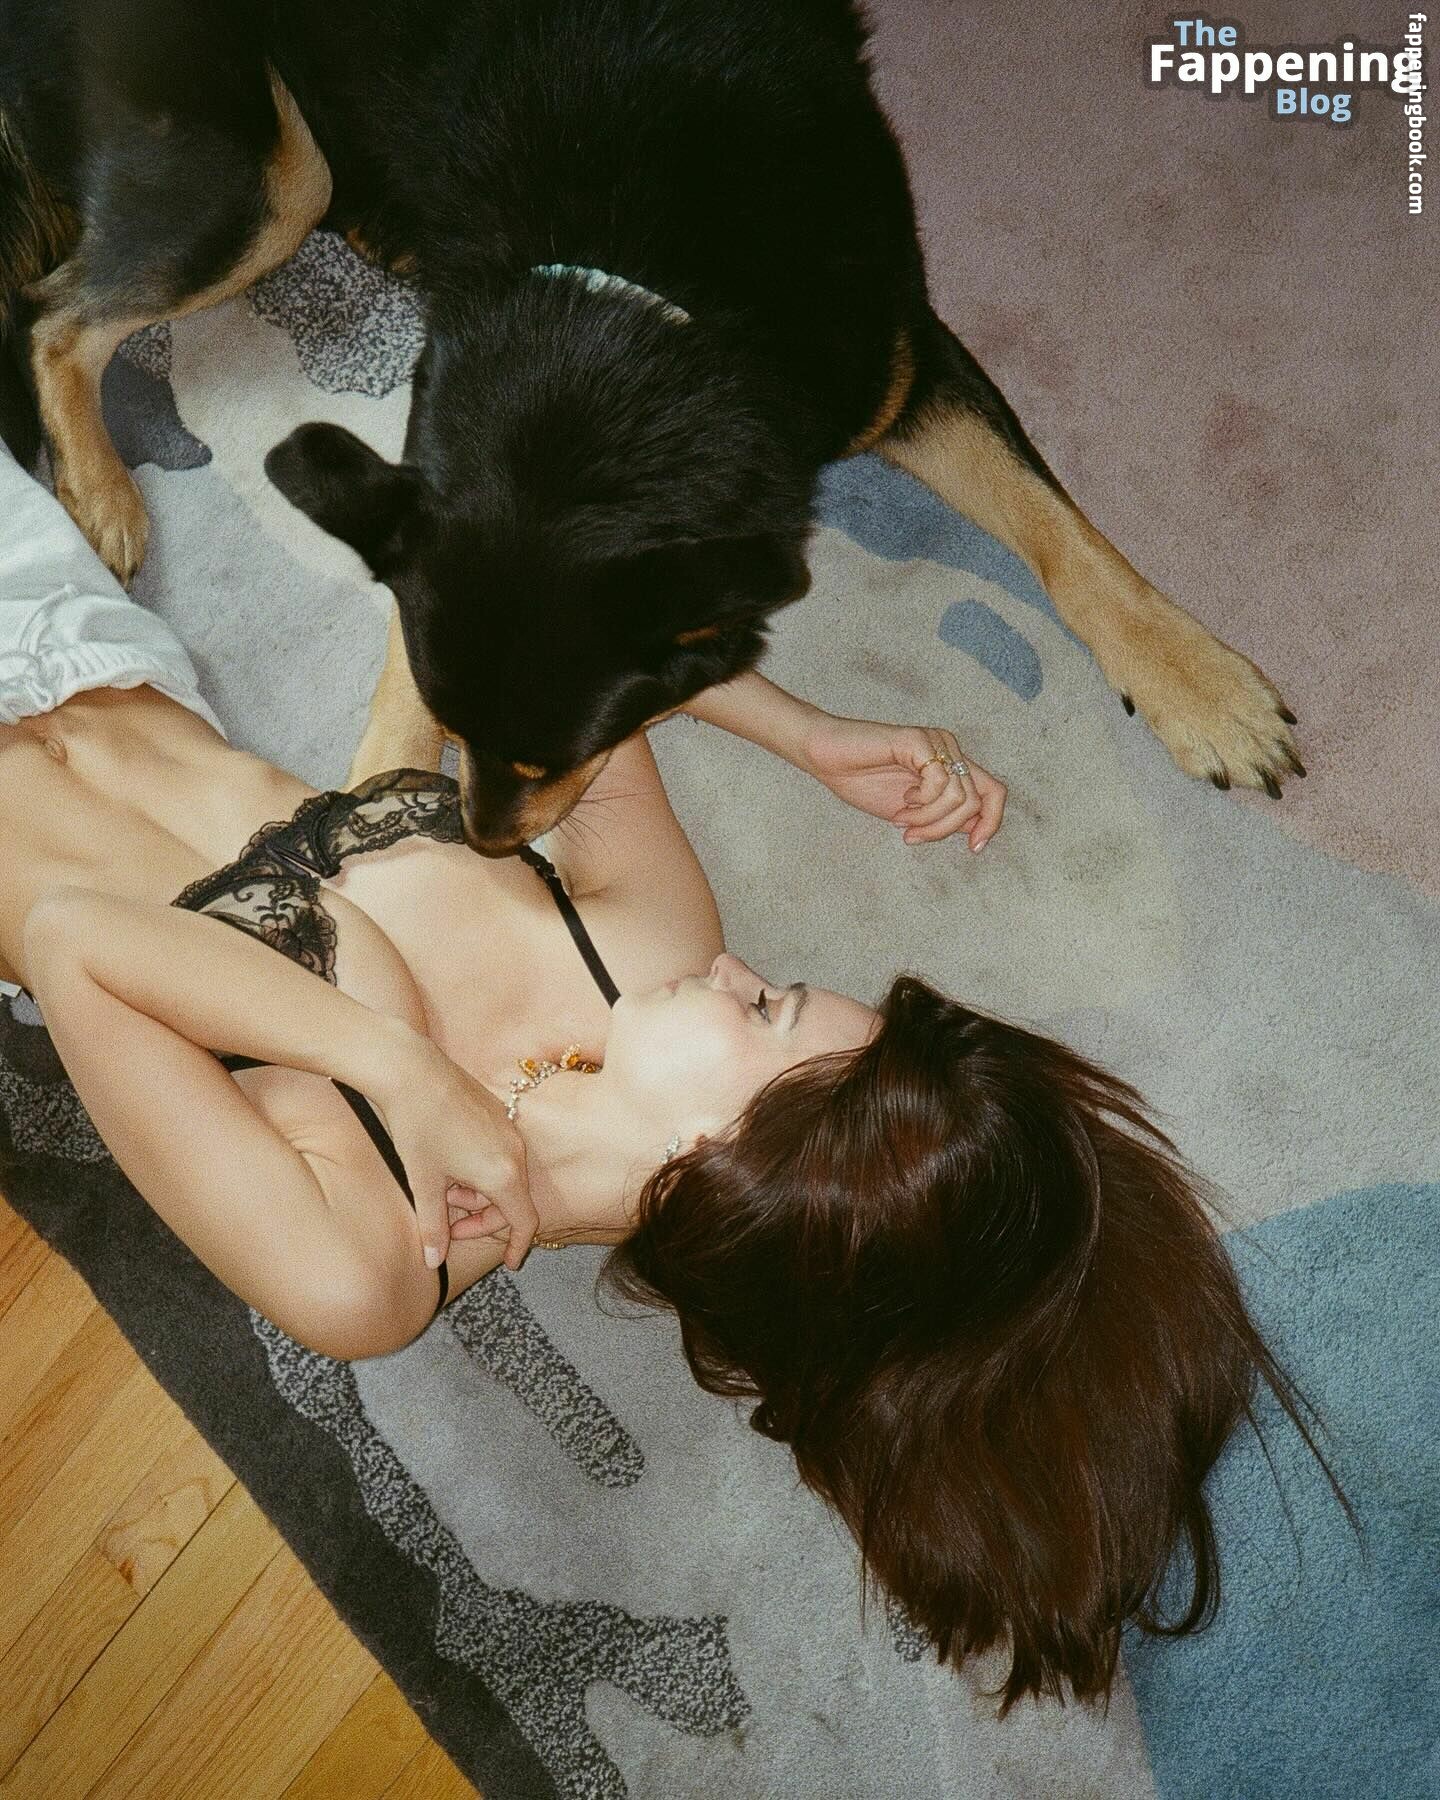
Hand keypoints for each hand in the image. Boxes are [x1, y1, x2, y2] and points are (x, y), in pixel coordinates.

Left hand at [371, 1037, 536, 1271]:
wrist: (413, 1071)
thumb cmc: (417, 1127)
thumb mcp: (422, 1183)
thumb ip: (433, 1225)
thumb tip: (433, 1262)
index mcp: (503, 1174)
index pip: (524, 1221)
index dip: (518, 1245)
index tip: (511, 1263)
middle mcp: (515, 1152)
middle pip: (513, 1199)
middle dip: (484, 1218)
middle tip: (450, 1226)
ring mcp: (509, 1129)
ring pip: (505, 1175)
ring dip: (480, 1193)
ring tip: (443, 1189)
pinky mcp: (498, 1112)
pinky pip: (500, 1153)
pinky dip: (482, 1170)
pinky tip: (450, 1165)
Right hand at [801, 715, 1005, 849]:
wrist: (826, 758)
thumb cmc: (862, 780)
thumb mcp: (912, 811)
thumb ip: (943, 816)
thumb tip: (975, 831)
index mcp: (951, 765)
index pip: (994, 793)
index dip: (992, 823)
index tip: (973, 848)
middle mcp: (950, 750)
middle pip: (977, 802)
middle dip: (945, 829)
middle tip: (913, 836)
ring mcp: (936, 743)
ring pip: (959, 797)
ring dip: (929, 819)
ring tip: (902, 819)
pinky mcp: (919, 740)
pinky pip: (939, 783)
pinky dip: (922, 803)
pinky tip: (902, 801)